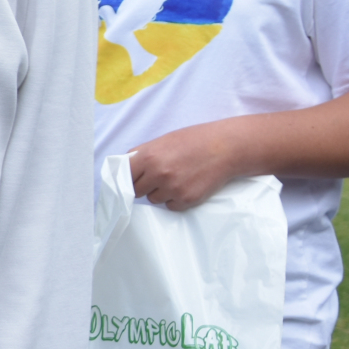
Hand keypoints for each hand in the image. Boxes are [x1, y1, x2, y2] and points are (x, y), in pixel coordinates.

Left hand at [130, 119, 247, 210]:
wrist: (225, 148)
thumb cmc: (193, 141)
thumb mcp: (162, 141)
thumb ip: (142, 154)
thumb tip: (124, 167)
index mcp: (148, 157)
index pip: (124, 176)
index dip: (127, 178)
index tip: (129, 180)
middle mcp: (158, 174)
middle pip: (136, 191)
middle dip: (143, 186)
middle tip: (155, 179)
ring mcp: (173, 188)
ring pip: (153, 199)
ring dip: (160, 193)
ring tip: (175, 179)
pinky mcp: (187, 199)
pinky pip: (171, 206)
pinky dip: (175, 200)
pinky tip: (185, 186)